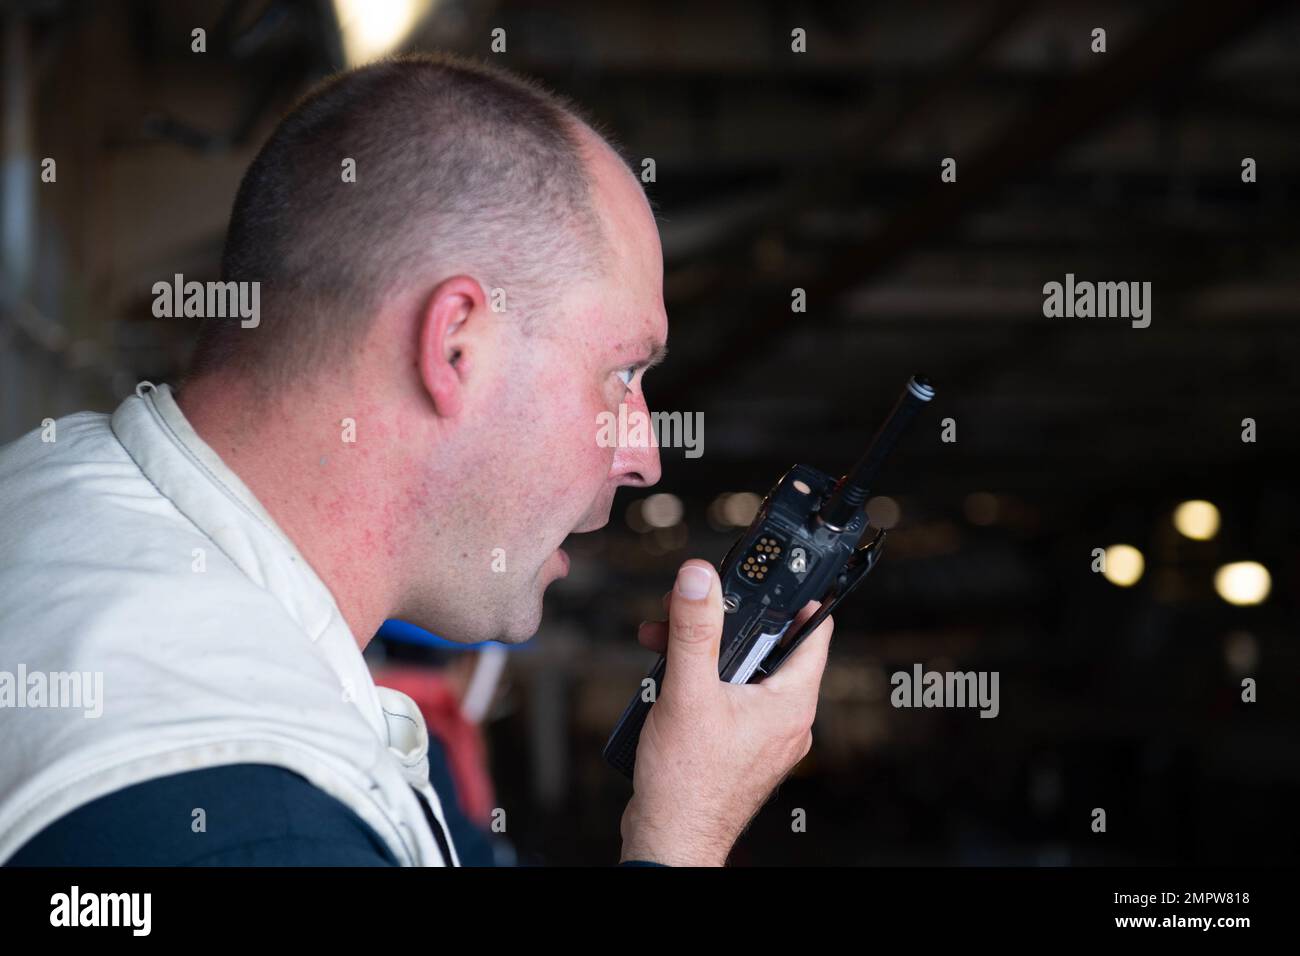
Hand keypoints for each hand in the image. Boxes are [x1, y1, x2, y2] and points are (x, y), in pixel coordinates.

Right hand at [619, 559, 833, 865]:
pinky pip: (726, 699)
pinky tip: (666, 680)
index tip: (776, 574)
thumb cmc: (688, 783)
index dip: (796, 597)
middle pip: (767, 648)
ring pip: (741, 674)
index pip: (813, 632)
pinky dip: (700, 682)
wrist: (670, 839)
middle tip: (694, 607)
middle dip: (725, 623)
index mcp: (790, 703)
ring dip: (703, 652)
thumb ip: (695, 629)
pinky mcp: (736, 748)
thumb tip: (699, 579)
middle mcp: (784, 720)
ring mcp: (761, 737)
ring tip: (665, 644)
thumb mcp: (689, 691)